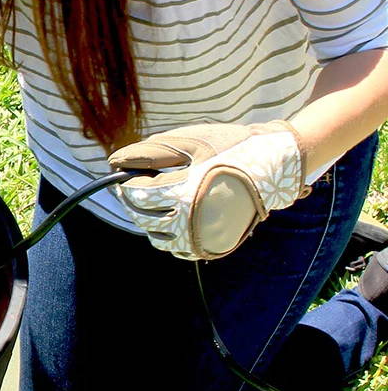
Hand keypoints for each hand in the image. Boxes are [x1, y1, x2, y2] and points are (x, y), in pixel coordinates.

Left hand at [108, 121, 305, 259]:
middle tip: (136, 184)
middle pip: (142, 217)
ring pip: (156, 237)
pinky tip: (175, 213)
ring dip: (149, 218)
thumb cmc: (231, 147)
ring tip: (158, 197)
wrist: (277, 165)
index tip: (124, 173)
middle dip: (133, 200)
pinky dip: (169, 233)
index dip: (124, 183)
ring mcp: (203, 239)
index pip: (137, 195)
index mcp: (185, 194)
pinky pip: (177, 248)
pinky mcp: (212, 247)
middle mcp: (192, 223)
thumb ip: (149, 153)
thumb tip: (115, 162)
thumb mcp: (190, 142)